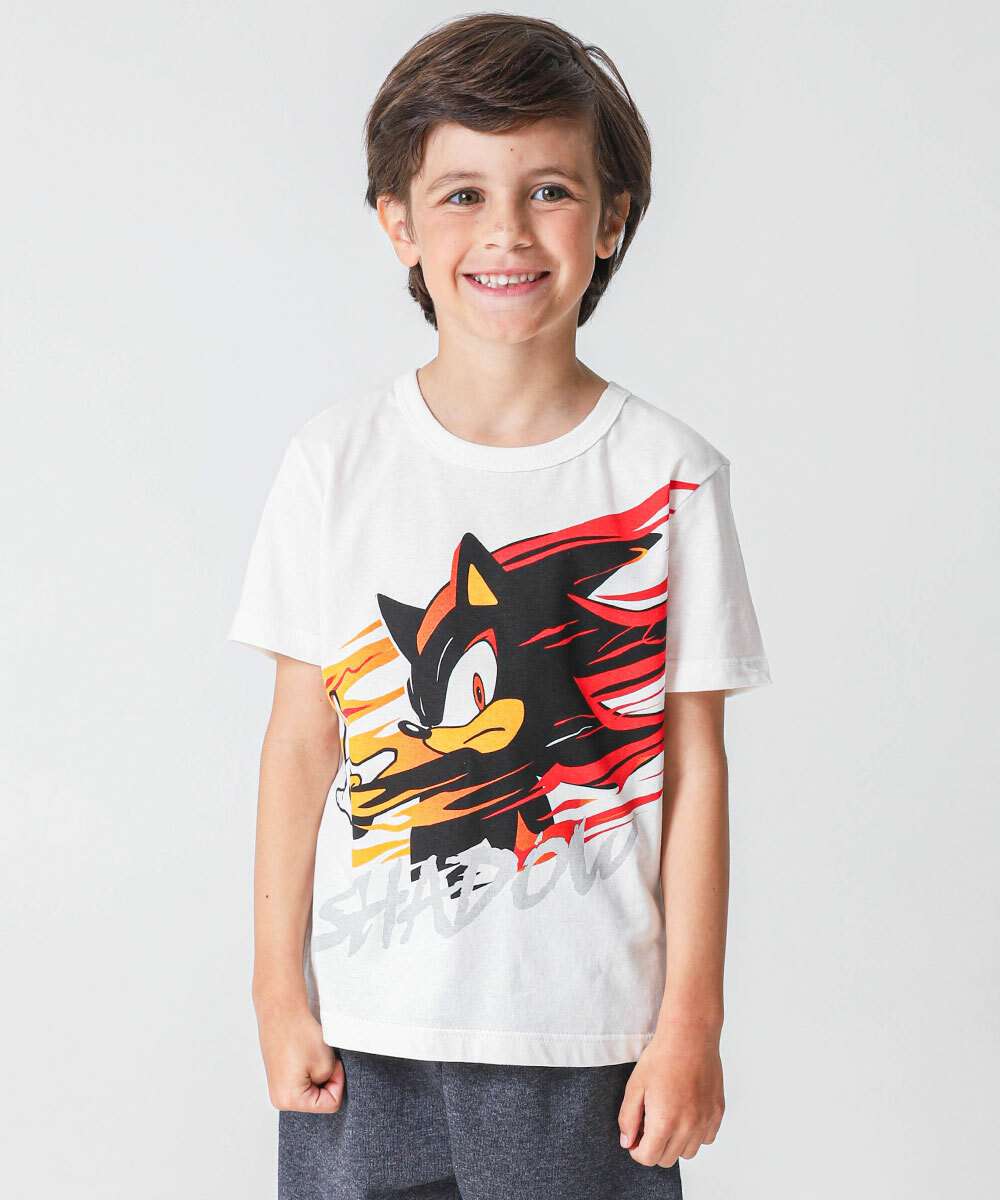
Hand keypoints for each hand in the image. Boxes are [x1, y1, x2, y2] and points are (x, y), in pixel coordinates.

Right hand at [255, 996, 343, 1112]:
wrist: (281, 1011)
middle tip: (323, 1058)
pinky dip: (309, 1069)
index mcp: (290, 1101)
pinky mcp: (279, 1077)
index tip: (333, 1062)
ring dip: (318, 1073)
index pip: (330, 1104)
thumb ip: (331, 1082)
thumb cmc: (300, 1035)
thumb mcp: (326, 1063)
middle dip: (327, 1080)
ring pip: (312, 1089)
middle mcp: (279, 1099)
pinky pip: (302, 1080)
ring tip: (311, 1055)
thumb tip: (325, 1084)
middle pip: (319, 1100)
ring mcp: (277, 1088)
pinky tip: (305, 1054)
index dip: (338, 1082)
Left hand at [618, 1020, 724, 1167]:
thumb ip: (628, 1117)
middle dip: (654, 1147)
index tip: (635, 1137)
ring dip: (675, 1143)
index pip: (648, 1158)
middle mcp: (688, 1127)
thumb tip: (627, 1141)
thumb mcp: (635, 1085)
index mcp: (665, 1121)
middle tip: (649, 1124)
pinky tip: (686, 1113)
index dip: (636, 1150)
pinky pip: (706, 1139)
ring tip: (668, 1117)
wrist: (690, 1036)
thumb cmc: (662, 1057)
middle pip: (667, 1159)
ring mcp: (706, 1121)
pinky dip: (695, 1134)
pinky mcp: (718, 1113)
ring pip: (687, 1153)